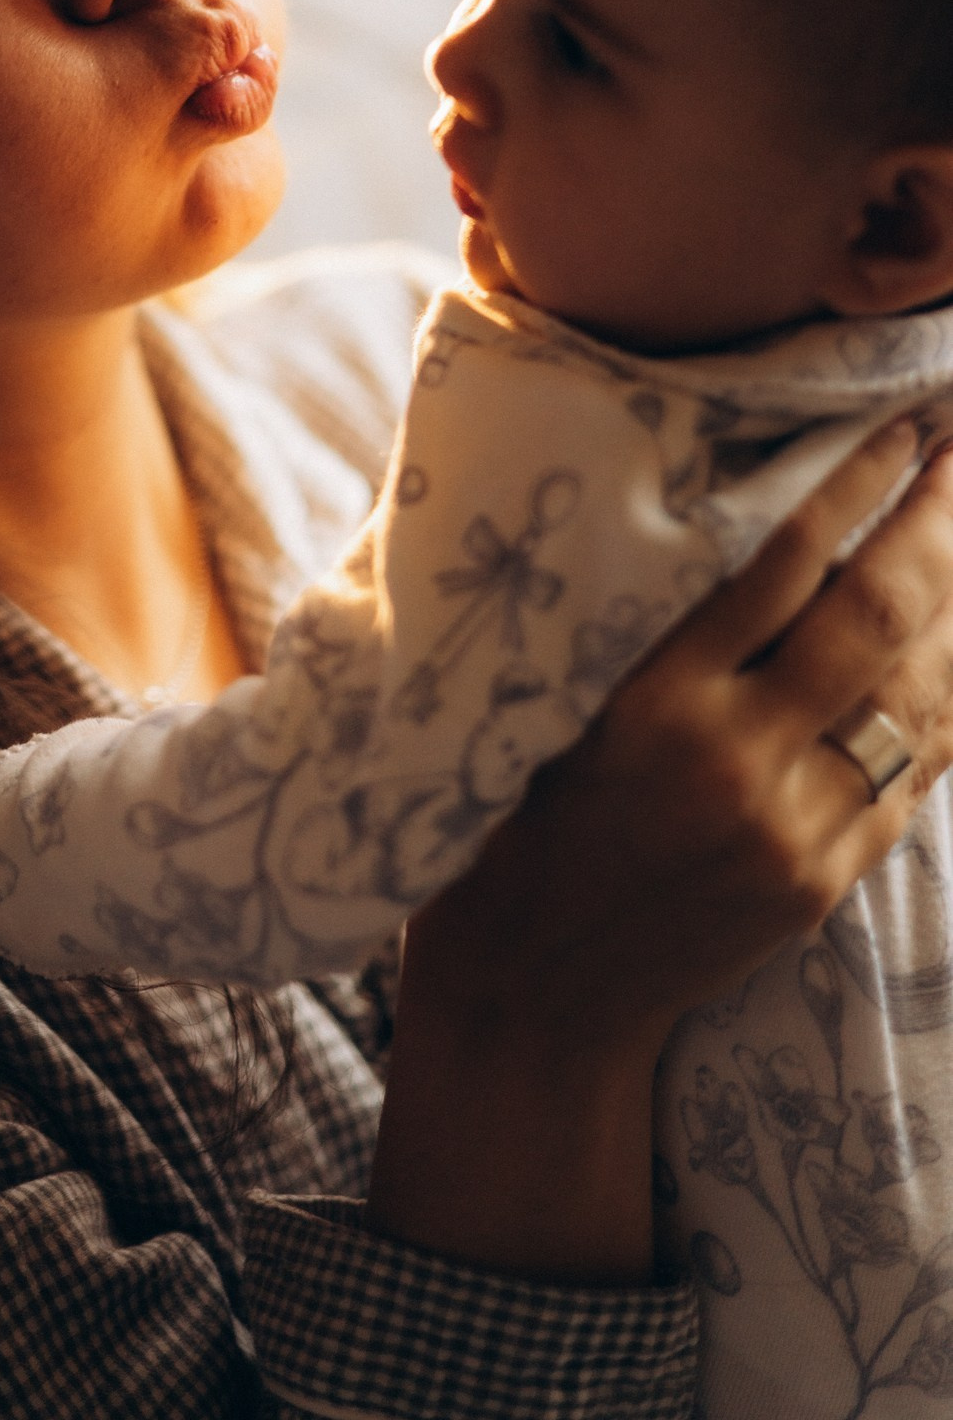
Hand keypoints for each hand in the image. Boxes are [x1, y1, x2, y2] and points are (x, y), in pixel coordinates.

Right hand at [369, 421, 952, 1279]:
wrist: (534, 996)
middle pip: (872, 616)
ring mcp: (791, 829)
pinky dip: (945, 697)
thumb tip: (707, 517)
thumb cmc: (510, 830)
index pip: (780, 566)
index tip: (899, 423)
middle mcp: (731, 761)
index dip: (853, 485)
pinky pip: (911, 771)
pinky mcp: (822, 881)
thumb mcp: (549, 711)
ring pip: (916, 694)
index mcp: (647, 704)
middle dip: (935, 522)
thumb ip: (633, 633)